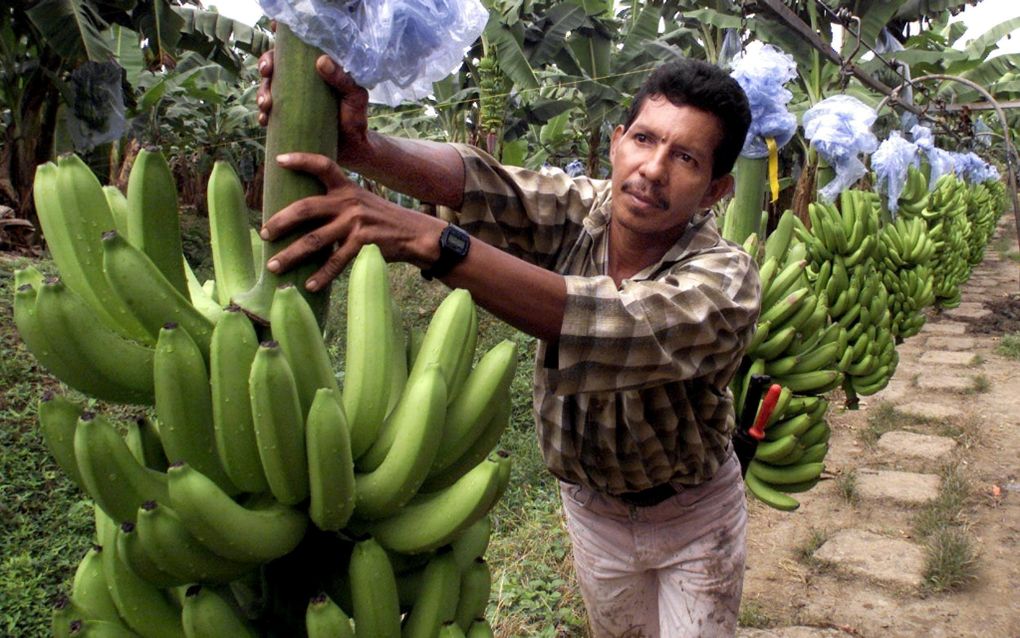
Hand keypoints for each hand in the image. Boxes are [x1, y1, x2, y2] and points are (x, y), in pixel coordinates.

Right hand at [256, 51, 371, 164]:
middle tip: (266, 73)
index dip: (277, 49)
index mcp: (314, 72)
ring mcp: (292, 101)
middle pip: (275, 67)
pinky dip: (263, 116)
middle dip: (265, 67)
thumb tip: (321, 61)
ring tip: (266, 104)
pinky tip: (264, 121)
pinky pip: (270, 115)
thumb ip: (342, 78)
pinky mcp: (288, 120)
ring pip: (267, 90)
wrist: (353, 147)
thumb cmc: (355, 117)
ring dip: (261, 94)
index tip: (272, 52)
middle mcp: (300, 83)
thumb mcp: (354, 95)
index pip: (292, 53)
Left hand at [260, 153, 442, 290]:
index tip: (278, 161)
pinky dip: (322, 275)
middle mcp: (349, 202)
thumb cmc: (382, 221)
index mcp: (347, 188)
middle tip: (263, 233)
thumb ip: (337, 204)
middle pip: (306, 208)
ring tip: (274, 267)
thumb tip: (302, 216)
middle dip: (280, 221)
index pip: (323, 165)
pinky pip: (336, 261)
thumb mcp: (362, 202)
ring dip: (291, 255)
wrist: (415, 235)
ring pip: (315, 240)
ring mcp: (356, 223)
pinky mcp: (364, 243)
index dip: (301, 160)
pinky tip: (309, 285)